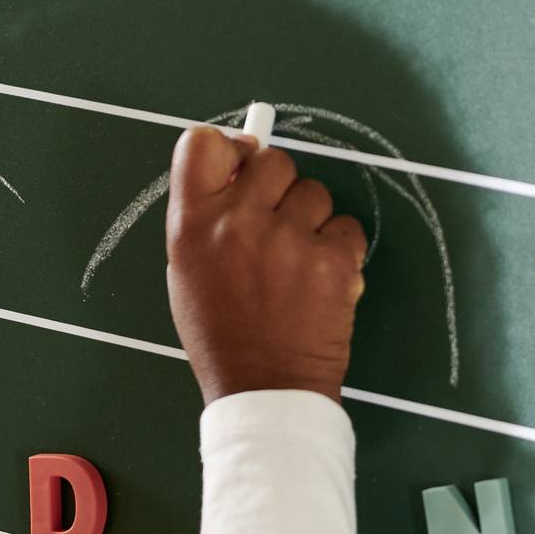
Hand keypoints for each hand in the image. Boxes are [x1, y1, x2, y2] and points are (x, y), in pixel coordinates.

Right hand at [164, 124, 366, 404]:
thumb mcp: (188, 270)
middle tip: (274, 228)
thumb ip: (208, 216)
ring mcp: (288, 239)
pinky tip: (318, 281)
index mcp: (192, 225)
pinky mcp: (333, 259)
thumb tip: (243, 161)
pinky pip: (346, 226)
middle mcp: (238, 223)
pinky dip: (338, 249)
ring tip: (295, 265)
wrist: (264, 390)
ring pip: (314, 192)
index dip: (229, 149)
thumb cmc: (222, 333)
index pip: (201, 143)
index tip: (242, 167)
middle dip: (278, 187)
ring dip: (310, 220)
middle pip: (272, 159)